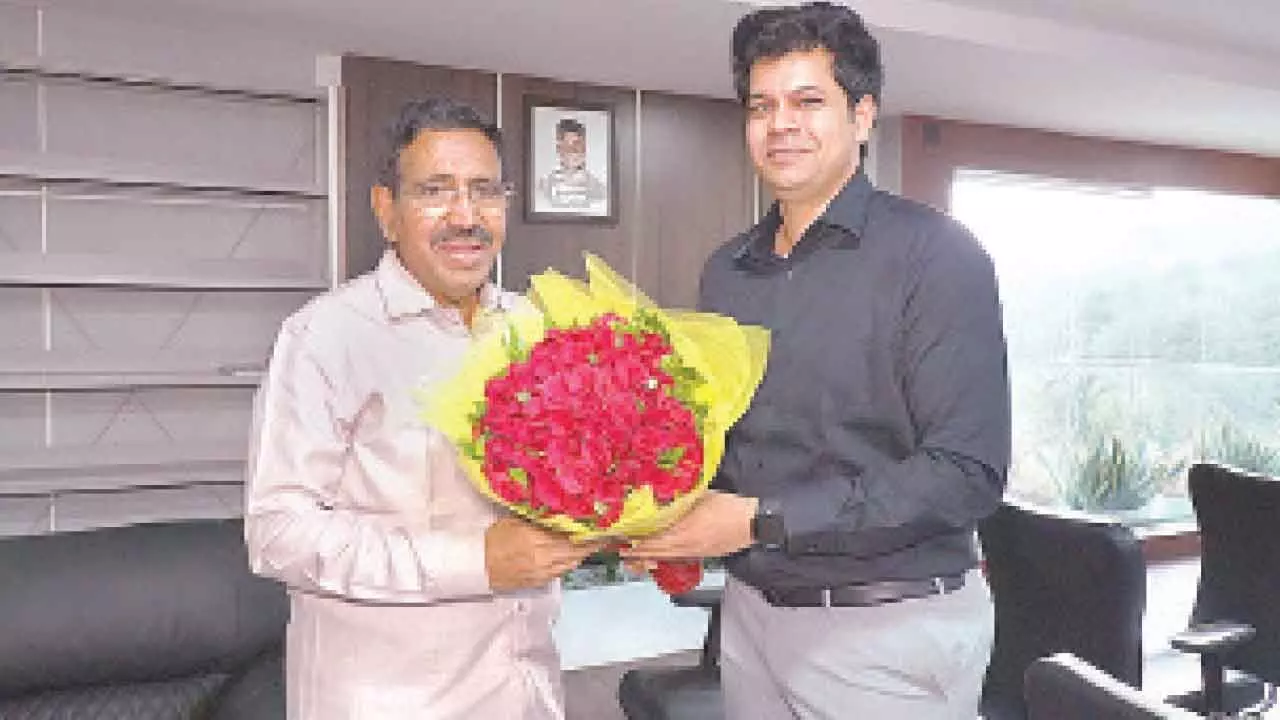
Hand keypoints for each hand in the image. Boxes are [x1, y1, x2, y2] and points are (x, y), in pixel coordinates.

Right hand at [484, 517, 600, 591]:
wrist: (477, 565)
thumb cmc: (493, 540)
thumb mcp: (514, 521)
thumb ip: (537, 519)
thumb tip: (557, 512)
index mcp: (536, 539)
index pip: (571, 536)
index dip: (588, 531)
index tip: (600, 525)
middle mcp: (543, 558)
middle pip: (576, 552)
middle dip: (590, 544)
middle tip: (601, 534)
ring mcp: (542, 572)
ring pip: (571, 563)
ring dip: (582, 554)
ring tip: (590, 544)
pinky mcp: (539, 582)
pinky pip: (561, 571)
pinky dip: (569, 562)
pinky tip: (572, 555)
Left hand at [621, 491, 758, 559]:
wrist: (754, 523)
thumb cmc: (731, 507)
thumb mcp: (703, 496)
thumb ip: (683, 499)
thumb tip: (666, 495)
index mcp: (687, 529)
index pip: (657, 539)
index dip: (639, 542)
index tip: (625, 541)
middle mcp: (689, 544)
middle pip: (659, 551)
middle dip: (640, 553)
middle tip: (625, 553)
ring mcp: (697, 552)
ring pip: (669, 557)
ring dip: (652, 557)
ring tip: (637, 558)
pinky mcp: (704, 555)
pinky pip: (681, 558)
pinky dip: (668, 558)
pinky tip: (661, 556)